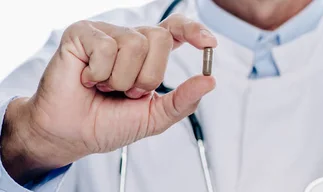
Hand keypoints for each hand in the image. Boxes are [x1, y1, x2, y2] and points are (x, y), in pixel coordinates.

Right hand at [1, 14, 216, 182]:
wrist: (71, 135)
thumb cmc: (108, 123)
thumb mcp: (154, 117)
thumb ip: (183, 100)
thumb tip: (210, 81)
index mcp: (149, 54)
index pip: (177, 29)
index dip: (194, 31)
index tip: (209, 44)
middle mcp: (130, 38)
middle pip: (161, 38)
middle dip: (148, 76)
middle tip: (127, 92)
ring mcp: (106, 33)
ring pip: (135, 43)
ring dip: (121, 78)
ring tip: (104, 87)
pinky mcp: (82, 34)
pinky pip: (106, 47)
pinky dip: (99, 73)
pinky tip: (87, 79)